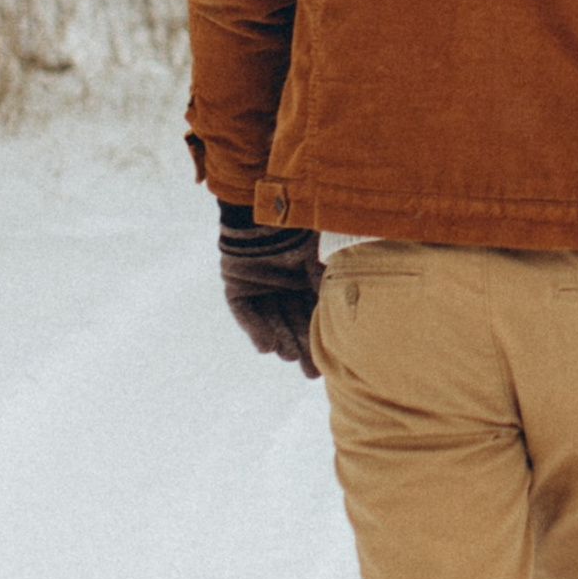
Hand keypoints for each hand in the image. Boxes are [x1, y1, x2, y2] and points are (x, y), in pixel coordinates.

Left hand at [218, 207, 322, 376]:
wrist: (259, 206)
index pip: (312, 311)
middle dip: (302, 345)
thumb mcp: (318, 256)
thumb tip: (341, 313)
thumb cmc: (296, 226)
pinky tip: (267, 349)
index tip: (329, 357)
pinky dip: (255, 329)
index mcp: (303, 276)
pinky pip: (245, 313)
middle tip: (312, 372)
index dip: (319, 333)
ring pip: (272, 320)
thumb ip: (325, 281)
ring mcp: (259, 287)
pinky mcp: (236, 287)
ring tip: (291, 358)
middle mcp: (282, 284)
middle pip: (293, 320)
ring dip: (281, 340)